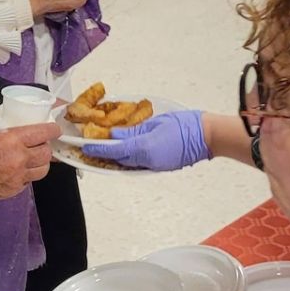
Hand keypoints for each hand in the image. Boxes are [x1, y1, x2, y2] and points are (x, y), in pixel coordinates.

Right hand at [0, 121, 56, 200]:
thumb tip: (8, 114)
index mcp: (13, 139)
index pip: (44, 133)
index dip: (52, 130)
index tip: (54, 129)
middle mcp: (20, 158)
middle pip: (46, 152)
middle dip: (46, 147)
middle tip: (41, 144)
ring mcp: (19, 176)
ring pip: (43, 169)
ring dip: (41, 163)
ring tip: (35, 159)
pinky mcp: (15, 189)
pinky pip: (30, 181)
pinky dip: (29, 175)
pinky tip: (22, 171)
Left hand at [82, 110, 209, 171]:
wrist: (206, 136)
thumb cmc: (184, 126)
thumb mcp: (154, 124)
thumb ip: (132, 130)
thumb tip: (115, 134)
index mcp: (144, 148)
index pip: (113, 150)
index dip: (96, 149)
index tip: (84, 147)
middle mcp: (146, 160)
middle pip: (117, 159)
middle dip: (102, 154)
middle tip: (89, 147)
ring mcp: (152, 166)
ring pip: (126, 163)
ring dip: (113, 157)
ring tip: (101, 150)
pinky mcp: (158, 167)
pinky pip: (137, 164)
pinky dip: (126, 159)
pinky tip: (121, 152)